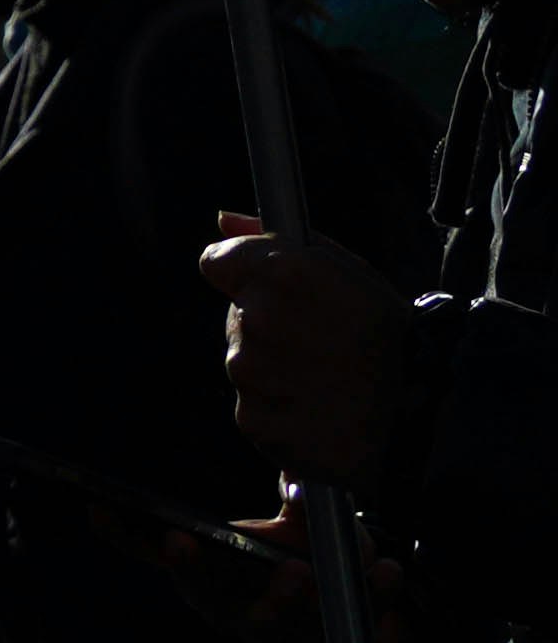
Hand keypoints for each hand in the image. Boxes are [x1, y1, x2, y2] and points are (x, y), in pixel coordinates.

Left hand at [201, 213, 418, 489]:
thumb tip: (225, 220)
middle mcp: (264, 318)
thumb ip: (280, 242)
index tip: (267, 287)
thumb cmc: (387, 340)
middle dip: (269, 327)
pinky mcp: (255, 421)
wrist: (424, 422)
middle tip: (320, 345)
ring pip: (244, 363)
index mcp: (287, 272)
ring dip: (274, 371)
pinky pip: (253, 408)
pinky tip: (318, 413)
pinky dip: (280, 412)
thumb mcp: (352, 275)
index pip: (219, 261)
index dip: (242, 273)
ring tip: (325, 381)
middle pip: (238, 316)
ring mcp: (255, 373)